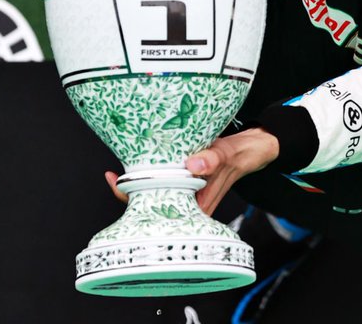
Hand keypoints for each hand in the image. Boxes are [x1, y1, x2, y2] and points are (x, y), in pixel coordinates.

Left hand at [101, 128, 278, 213]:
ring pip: (154, 193)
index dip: (135, 201)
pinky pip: (161, 180)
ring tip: (119, 170)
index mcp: (196, 207)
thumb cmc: (238, 156)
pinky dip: (149, 172)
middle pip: (151, 204)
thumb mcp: (226, 154)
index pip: (159, 211)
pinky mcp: (183, 180)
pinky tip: (138, 161)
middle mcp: (187, 203)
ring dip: (138, 182)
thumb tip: (194, 164)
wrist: (249, 150)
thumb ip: (212, 160)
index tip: (118, 184)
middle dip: (129, 192)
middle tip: (112, 175)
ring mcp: (184, 193)